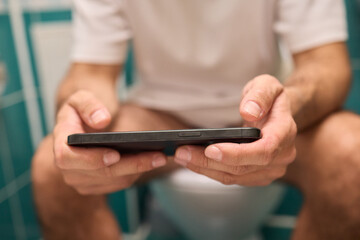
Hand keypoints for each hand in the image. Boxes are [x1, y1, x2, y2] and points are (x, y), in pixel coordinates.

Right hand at [53, 90, 166, 194]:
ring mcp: (81, 179)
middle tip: (157, 156)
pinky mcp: (95, 185)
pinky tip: (150, 162)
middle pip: (100, 173)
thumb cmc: (81, 110)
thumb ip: (88, 105)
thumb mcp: (81, 97)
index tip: (115, 154)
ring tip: (160, 158)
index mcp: (61, 144)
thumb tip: (101, 121)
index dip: (92, 159)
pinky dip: (135, 173)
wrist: (81, 124)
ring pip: (113, 181)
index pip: (68, 159)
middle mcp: (68, 168)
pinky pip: (118, 183)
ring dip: (138, 170)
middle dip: (130, 165)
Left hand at [174, 75, 296, 185]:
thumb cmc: (270, 98)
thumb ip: (260, 95)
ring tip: (182, 157)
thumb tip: (249, 112)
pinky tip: (193, 161)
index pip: (263, 150)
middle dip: (210, 161)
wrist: (277, 113)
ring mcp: (271, 169)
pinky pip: (233, 178)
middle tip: (182, 152)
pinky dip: (211, 171)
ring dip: (206, 169)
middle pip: (243, 167)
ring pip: (235, 176)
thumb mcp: (267, 85)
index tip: (210, 149)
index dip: (236, 153)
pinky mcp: (258, 175)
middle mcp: (281, 156)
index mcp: (285, 132)